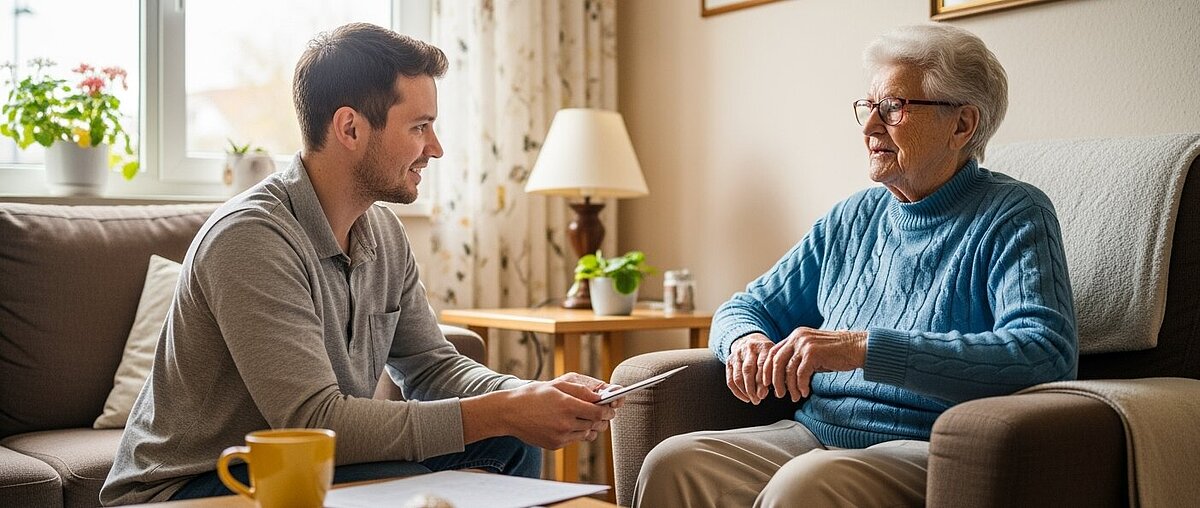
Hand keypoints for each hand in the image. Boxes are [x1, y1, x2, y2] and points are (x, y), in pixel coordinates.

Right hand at [464, 373, 616, 448]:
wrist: (509, 413)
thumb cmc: (532, 396)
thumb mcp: (557, 386)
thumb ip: (580, 390)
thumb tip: (598, 396)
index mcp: (567, 406)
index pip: (598, 412)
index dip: (607, 411)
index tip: (610, 408)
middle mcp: (565, 423)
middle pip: (594, 424)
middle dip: (600, 418)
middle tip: (601, 413)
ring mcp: (560, 436)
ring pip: (585, 433)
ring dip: (589, 426)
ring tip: (582, 417)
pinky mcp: (555, 445)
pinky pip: (573, 440)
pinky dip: (574, 432)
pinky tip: (567, 423)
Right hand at [725, 333, 773, 403]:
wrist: (749, 339)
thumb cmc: (767, 353)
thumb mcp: (775, 355)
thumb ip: (777, 369)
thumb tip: (780, 388)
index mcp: (763, 346)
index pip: (761, 364)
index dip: (762, 380)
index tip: (765, 393)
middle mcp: (749, 348)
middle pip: (748, 370)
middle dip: (753, 388)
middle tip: (758, 399)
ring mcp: (737, 354)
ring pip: (738, 376)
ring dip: (745, 391)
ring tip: (753, 399)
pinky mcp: (729, 361)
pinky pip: (730, 379)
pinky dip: (737, 391)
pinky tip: (745, 397)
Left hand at [761, 327, 867, 401]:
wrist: (857, 347)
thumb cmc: (837, 353)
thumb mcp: (813, 352)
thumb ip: (798, 358)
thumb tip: (783, 377)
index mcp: (796, 335)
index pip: (774, 352)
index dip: (767, 369)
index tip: (767, 383)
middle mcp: (798, 337)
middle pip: (776, 361)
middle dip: (774, 380)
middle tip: (778, 394)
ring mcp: (805, 344)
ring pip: (788, 370)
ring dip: (790, 387)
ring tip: (794, 397)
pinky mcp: (813, 353)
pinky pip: (801, 374)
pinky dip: (801, 386)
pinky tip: (805, 392)